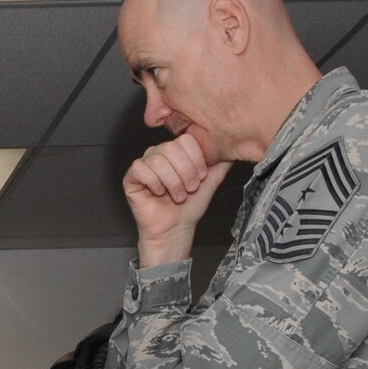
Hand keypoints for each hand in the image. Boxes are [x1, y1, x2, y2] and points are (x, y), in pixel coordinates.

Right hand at [123, 133, 232, 265]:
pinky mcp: (131, 177)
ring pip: (158, 160)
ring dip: (172, 182)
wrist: (176, 229)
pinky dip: (154, 183)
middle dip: (185, 172)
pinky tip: (159, 193)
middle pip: (171, 148)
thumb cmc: (190, 206)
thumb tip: (236, 145)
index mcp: (177, 151)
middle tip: (189, 189)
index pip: (186, 140)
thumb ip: (221, 162)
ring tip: (177, 195)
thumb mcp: (212, 180)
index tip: (200, 177)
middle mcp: (159, 153)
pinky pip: (140, 169)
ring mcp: (144, 164)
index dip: (196, 159)